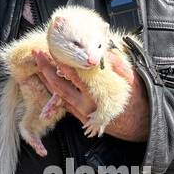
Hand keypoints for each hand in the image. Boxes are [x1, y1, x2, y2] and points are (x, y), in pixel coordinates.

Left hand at [32, 45, 149, 141]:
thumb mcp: (132, 80)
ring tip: (38, 62)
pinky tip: (47, 76)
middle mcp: (85, 104)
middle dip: (46, 68)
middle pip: (59, 84)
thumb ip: (118, 65)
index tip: (53, 49)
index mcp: (97, 95)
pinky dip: (53, 87)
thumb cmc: (135, 100)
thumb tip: (106, 52)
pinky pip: (62, 100)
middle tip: (36, 53)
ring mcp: (80, 111)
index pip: (74, 75)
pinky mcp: (79, 115)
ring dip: (46, 77)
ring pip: (57, 93)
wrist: (137, 124)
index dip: (62, 62)